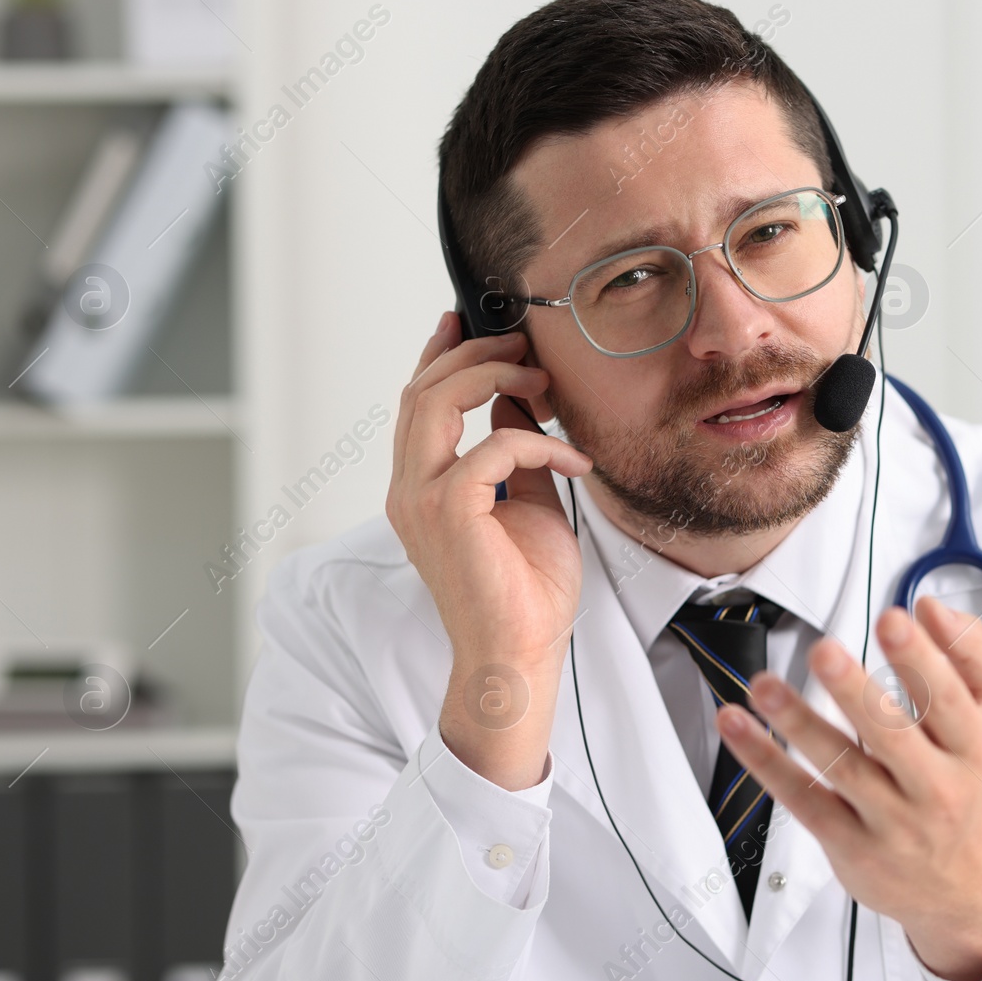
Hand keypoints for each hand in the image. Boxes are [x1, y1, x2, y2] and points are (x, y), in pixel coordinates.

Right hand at [385, 312, 591, 790]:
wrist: (522, 656)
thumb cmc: (526, 594)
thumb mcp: (528, 505)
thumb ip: (516, 454)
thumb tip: (518, 404)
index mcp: (420, 489)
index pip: (419, 406)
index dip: (441, 356)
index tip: (471, 323)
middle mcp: (409, 491)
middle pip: (422, 392)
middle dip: (474, 354)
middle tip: (522, 344)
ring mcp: (421, 501)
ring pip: (436, 403)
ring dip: (493, 377)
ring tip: (540, 382)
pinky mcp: (448, 512)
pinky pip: (490, 447)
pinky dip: (536, 443)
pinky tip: (572, 462)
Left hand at [715, 596, 981, 980]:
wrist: (966, 885)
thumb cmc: (969, 783)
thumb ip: (972, 655)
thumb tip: (929, 606)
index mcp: (974, 746)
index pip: (949, 699)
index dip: (922, 659)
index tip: (894, 618)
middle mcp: (935, 786)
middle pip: (893, 735)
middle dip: (856, 691)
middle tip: (824, 652)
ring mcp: (891, 819)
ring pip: (842, 766)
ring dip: (798, 722)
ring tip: (764, 685)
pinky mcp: (850, 843)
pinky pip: (804, 798)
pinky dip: (766, 762)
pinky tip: (738, 726)